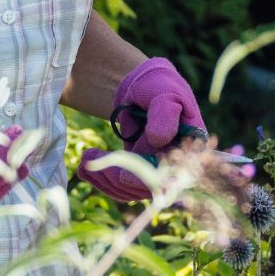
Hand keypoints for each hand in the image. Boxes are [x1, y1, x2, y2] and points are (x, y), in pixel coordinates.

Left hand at [76, 57, 207, 204]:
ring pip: (131, 190)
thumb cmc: (159, 85)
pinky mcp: (139, 172)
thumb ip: (164, 114)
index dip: (149, 179)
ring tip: (83, 163)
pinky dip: (102, 180)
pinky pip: (121, 186)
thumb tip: (158, 139)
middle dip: (116, 178)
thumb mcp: (164, 94)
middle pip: (148, 186)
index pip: (173, 174)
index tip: (122, 176)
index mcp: (191, 148)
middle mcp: (177, 164)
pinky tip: (84, 170)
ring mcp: (157, 170)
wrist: (143, 86)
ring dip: (104, 180)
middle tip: (88, 161)